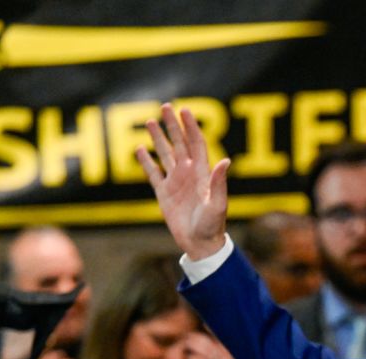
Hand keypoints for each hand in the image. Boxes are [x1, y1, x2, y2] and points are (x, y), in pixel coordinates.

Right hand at [136, 104, 229, 260]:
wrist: (200, 244)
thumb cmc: (212, 226)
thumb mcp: (217, 204)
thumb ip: (219, 183)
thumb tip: (225, 161)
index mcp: (202, 174)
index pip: (196, 144)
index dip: (190, 127)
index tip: (184, 110)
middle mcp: (189, 174)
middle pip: (179, 144)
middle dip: (173, 125)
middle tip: (165, 106)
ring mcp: (176, 182)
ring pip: (165, 154)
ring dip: (158, 138)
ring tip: (150, 121)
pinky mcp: (164, 194)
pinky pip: (153, 173)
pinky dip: (146, 161)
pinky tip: (139, 149)